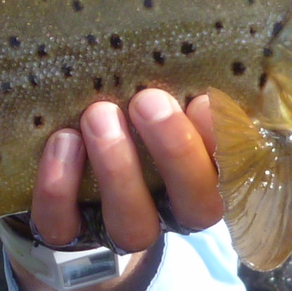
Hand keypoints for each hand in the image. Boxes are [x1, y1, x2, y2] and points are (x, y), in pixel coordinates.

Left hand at [20, 90, 221, 290]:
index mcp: (202, 176)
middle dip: (176, 153)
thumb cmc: (124, 112)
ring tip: (99, 115)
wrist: (59, 158)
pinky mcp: (66, 234)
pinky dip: (60, 186)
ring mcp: (117, 229)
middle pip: (196, 207)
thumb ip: (179, 88)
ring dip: (118, 169)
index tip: (201, 100)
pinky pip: (64, 226)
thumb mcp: (157, 99)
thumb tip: (197, 55)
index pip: (232, 171)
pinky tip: (62, 141)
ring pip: (132, 225)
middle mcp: (168, 212)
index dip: (222, 142)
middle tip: (148, 101)